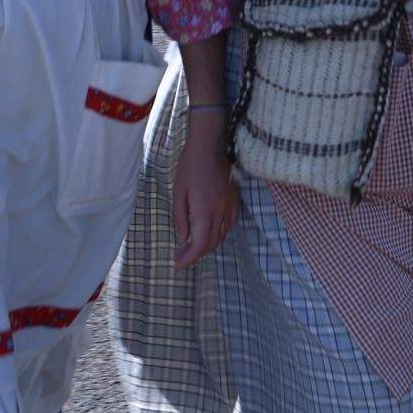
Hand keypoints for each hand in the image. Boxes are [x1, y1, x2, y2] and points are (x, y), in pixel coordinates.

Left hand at [171, 111, 237, 268]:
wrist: (210, 146)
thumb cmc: (189, 167)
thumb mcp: (178, 193)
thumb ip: (180, 218)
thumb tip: (183, 239)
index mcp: (203, 212)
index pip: (199, 245)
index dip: (189, 259)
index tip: (178, 265)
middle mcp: (219, 213)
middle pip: (211, 244)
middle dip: (196, 254)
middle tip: (181, 256)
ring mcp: (229, 207)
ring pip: (221, 236)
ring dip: (208, 245)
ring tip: (193, 246)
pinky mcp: (234, 200)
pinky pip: (229, 225)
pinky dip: (219, 234)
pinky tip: (211, 231)